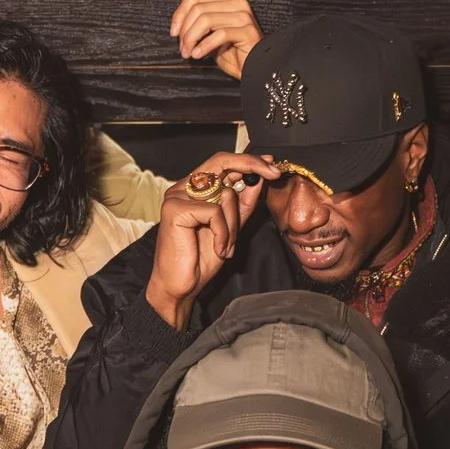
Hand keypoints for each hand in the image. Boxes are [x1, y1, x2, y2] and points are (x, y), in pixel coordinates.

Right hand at [146, 152, 280, 330]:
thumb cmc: (200, 260)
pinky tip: (218, 248)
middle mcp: (183, 188)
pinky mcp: (175, 209)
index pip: (222, 163)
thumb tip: (258, 178)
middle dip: (252, 165)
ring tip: (226, 245)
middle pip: (221, 161)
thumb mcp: (231, 228)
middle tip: (273, 173)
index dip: (248, 160)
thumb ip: (242, 204)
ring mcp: (177, 196)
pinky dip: (223, 233)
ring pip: (224, 194)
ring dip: (234, 224)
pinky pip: (215, 212)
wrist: (180, 287)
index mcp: (194, 190)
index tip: (271, 165)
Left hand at [171, 0, 262, 79]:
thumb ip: (199, 20)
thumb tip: (181, 10)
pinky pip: (220, 34)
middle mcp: (237, 4)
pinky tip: (198, 55)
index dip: (179, 15)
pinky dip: (204, 46)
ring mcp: (244, 17)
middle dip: (184, 31)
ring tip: (188, 53)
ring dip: (191, 39)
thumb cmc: (233, 54)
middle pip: (198, 8)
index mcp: (227, 1)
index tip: (173, 33)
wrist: (254, 70)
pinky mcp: (248, 31)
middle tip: (182, 48)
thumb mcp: (209, 35)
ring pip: (206, 20)